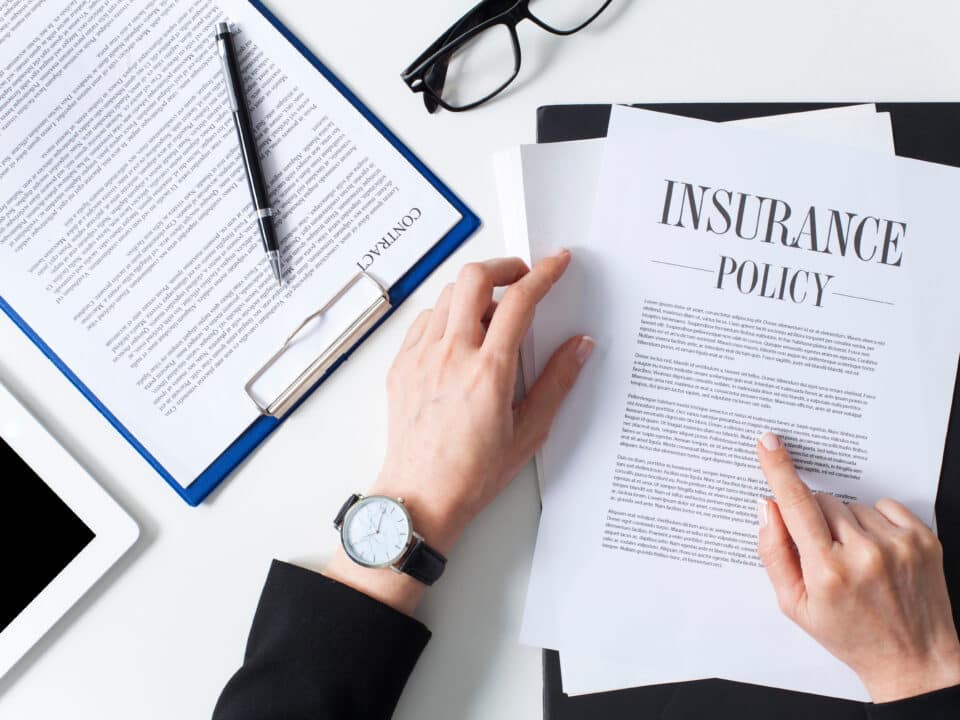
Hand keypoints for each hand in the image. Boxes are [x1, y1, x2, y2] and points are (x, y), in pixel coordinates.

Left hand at [326, 252, 592, 612]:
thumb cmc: (472, 473)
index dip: (544, 273)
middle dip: (504, 266)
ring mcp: (421, 357)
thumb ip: (557, 382)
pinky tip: (460, 334)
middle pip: (474, 278)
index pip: (520, 301)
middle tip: (522, 277)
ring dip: (475, 290)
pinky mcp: (401, 366)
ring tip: (493, 311)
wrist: (420, 496)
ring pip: (447, 295)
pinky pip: (424, 320)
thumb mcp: (529, 431)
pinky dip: (447, 314)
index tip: (558, 262)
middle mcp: (451, 355)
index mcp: (489, 371)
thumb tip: (580, 346)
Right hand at [756, 431, 959, 701]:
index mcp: (827, 571)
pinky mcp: (922, 539)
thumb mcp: (794, 605)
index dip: (779, 469)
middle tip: (825, 552)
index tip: (768, 443)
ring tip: (856, 559)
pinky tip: (876, 550)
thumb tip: (768, 508)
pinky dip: (875, 522)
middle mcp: (864, 554)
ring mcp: (897, 545)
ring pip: (852, 505)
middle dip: (815, 518)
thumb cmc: (850, 634)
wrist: (914, 660)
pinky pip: (884, 506)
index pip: (796, 505)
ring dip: (847, 523)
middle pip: (823, 502)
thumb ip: (774, 553)